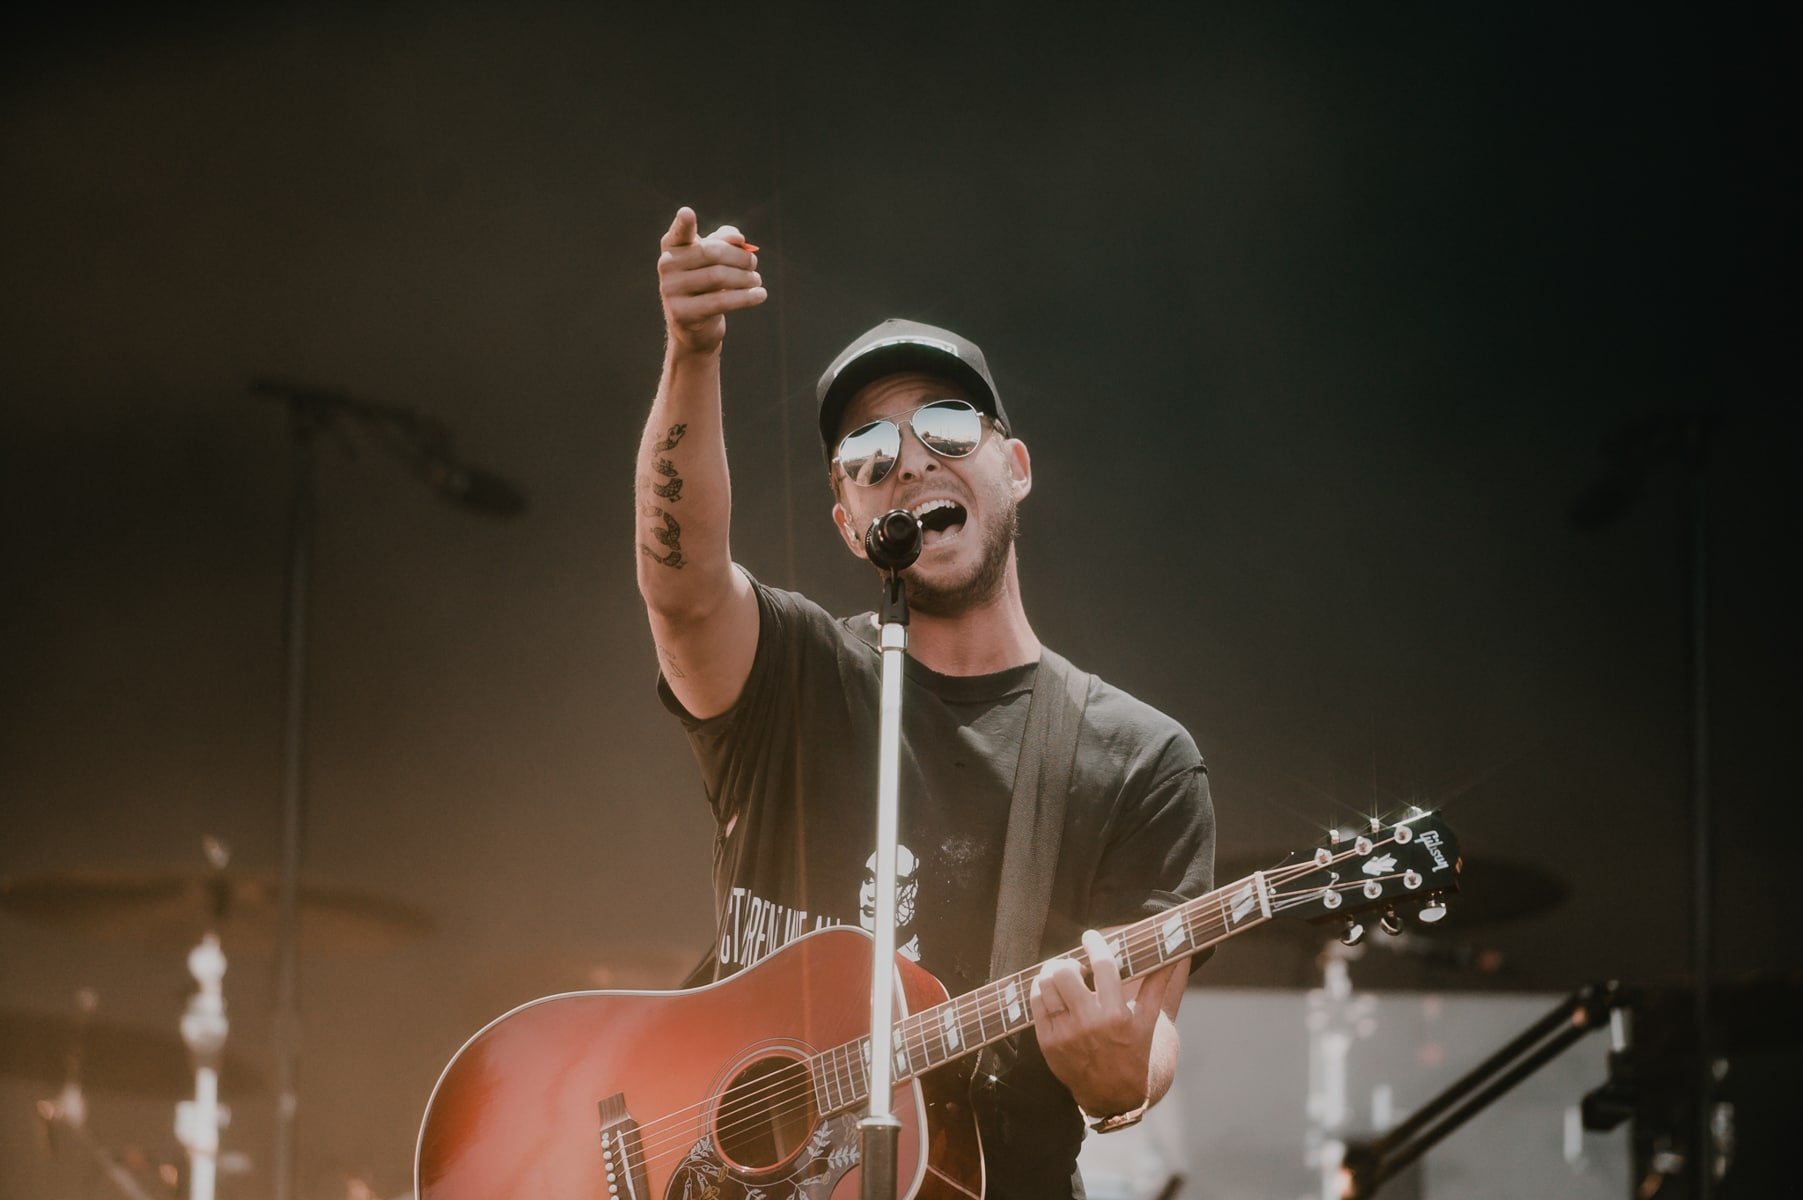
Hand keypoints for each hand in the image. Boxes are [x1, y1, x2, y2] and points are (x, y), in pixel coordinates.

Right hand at [657, 207, 765, 354]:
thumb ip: (725, 241)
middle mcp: (666, 265)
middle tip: (753, 262)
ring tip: (757, 280)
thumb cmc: (707, 285)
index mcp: (672, 247)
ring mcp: (670, 290)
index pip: (679, 233)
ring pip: (717, 277)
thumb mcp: (715, 260)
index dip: (683, 223)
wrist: (695, 327)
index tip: (688, 213)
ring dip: (745, 277)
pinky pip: (720, 301)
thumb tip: (738, 238)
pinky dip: (746, 297)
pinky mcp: (681, 313)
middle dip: (739, 256)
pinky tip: (761, 295)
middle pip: (711, 253)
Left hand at [1030, 929, 1180, 1115]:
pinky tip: (1050, 988)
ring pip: (1046, 985)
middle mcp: (1089, 1024)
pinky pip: (1035, 1004)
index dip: (1094, 944)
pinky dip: (1040, 989)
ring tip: (1062, 974)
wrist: (1115, 1095)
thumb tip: (1179, 954)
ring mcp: (1066, 1034)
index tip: (1090, 936)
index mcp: (1117, 1015)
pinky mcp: (1048, 1043)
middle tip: (1075, 962)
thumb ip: (1160, 983)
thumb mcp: (1150, 1020)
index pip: (1102, 966)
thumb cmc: (1136, 1051)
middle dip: (1069, 960)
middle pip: (1065, 973)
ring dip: (1051, 971)